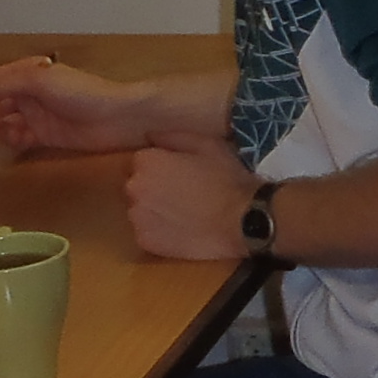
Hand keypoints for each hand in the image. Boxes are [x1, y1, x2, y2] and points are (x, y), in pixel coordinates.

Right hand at [0, 57, 147, 154]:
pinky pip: (20, 138)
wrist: (121, 118)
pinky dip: (13, 140)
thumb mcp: (39, 81)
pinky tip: (17, 141)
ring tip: (2, 136)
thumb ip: (3, 84)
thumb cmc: (82, 93)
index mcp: (27, 73)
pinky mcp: (48, 135)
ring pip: (5, 123)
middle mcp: (30, 92)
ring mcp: (39, 115)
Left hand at [123, 129, 258, 259]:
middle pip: (137, 185)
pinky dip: (160, 232)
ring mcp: (137, 217)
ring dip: (156, 210)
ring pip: (141, 210)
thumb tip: (150, 136)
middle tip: (185, 193)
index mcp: (147, 161)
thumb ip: (173, 137)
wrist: (243, 221)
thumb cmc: (228, 178)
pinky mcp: (145, 242)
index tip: (181, 172)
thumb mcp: (207, 145)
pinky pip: (147, 232)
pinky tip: (184, 230)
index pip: (141, 160)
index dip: (163, 165)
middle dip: (155, 187)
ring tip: (186, 214)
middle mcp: (133, 188)